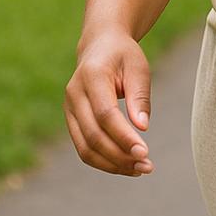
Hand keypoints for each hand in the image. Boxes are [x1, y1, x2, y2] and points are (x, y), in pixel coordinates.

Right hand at [64, 28, 154, 176]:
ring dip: (112, 164)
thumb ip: (139, 96)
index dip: (124, 136)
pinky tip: (125, 165)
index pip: (105, 115)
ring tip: (139, 170)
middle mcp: (74, 94)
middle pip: (93, 136)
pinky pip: (84, 147)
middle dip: (120, 156)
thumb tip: (142, 128)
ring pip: (85, 148)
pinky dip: (104, 160)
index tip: (145, 152)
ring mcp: (68, 109)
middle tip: (147, 166)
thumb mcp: (138, 67)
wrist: (100, 45)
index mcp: (91, 76)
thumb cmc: (123, 55)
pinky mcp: (71, 121)